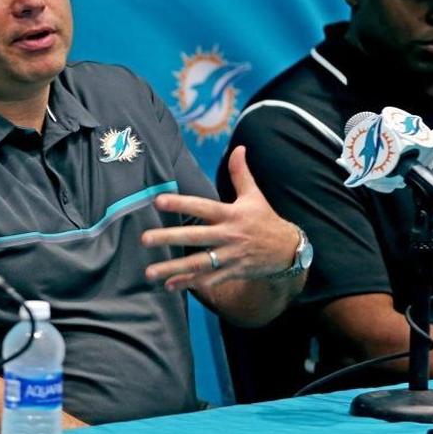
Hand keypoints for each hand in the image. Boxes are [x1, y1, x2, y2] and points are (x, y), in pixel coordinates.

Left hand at [141, 146, 297, 290]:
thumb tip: (239, 148)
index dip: (181, 204)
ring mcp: (230, 256)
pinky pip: (208, 279)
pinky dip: (188, 283)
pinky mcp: (232, 272)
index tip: (158, 201)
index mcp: (231, 214)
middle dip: (169, 238)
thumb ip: (241, 173)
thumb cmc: (265, 220)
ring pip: (198, 263)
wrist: (288, 251)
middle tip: (144, 239)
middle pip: (196, 237)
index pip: (202, 207)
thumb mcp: (254, 196)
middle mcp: (229, 235)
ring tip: (149, 272)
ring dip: (173, 268)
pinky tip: (169, 285)